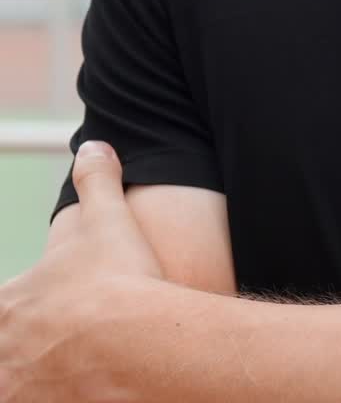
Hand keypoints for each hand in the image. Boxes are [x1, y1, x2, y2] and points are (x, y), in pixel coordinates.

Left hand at [0, 140, 163, 400]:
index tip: (45, 316)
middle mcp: (6, 354)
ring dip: (36, 378)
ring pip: (18, 385)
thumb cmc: (119, 283)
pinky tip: (85, 389)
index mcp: (11, 304)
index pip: (2, 310)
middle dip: (25, 351)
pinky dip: (62, 396)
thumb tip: (93, 148)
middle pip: (8, 354)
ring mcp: (21, 391)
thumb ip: (97, 180)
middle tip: (62, 346)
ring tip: (70, 373)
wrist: (140, 347)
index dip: (19, 314)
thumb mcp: (107, 218)